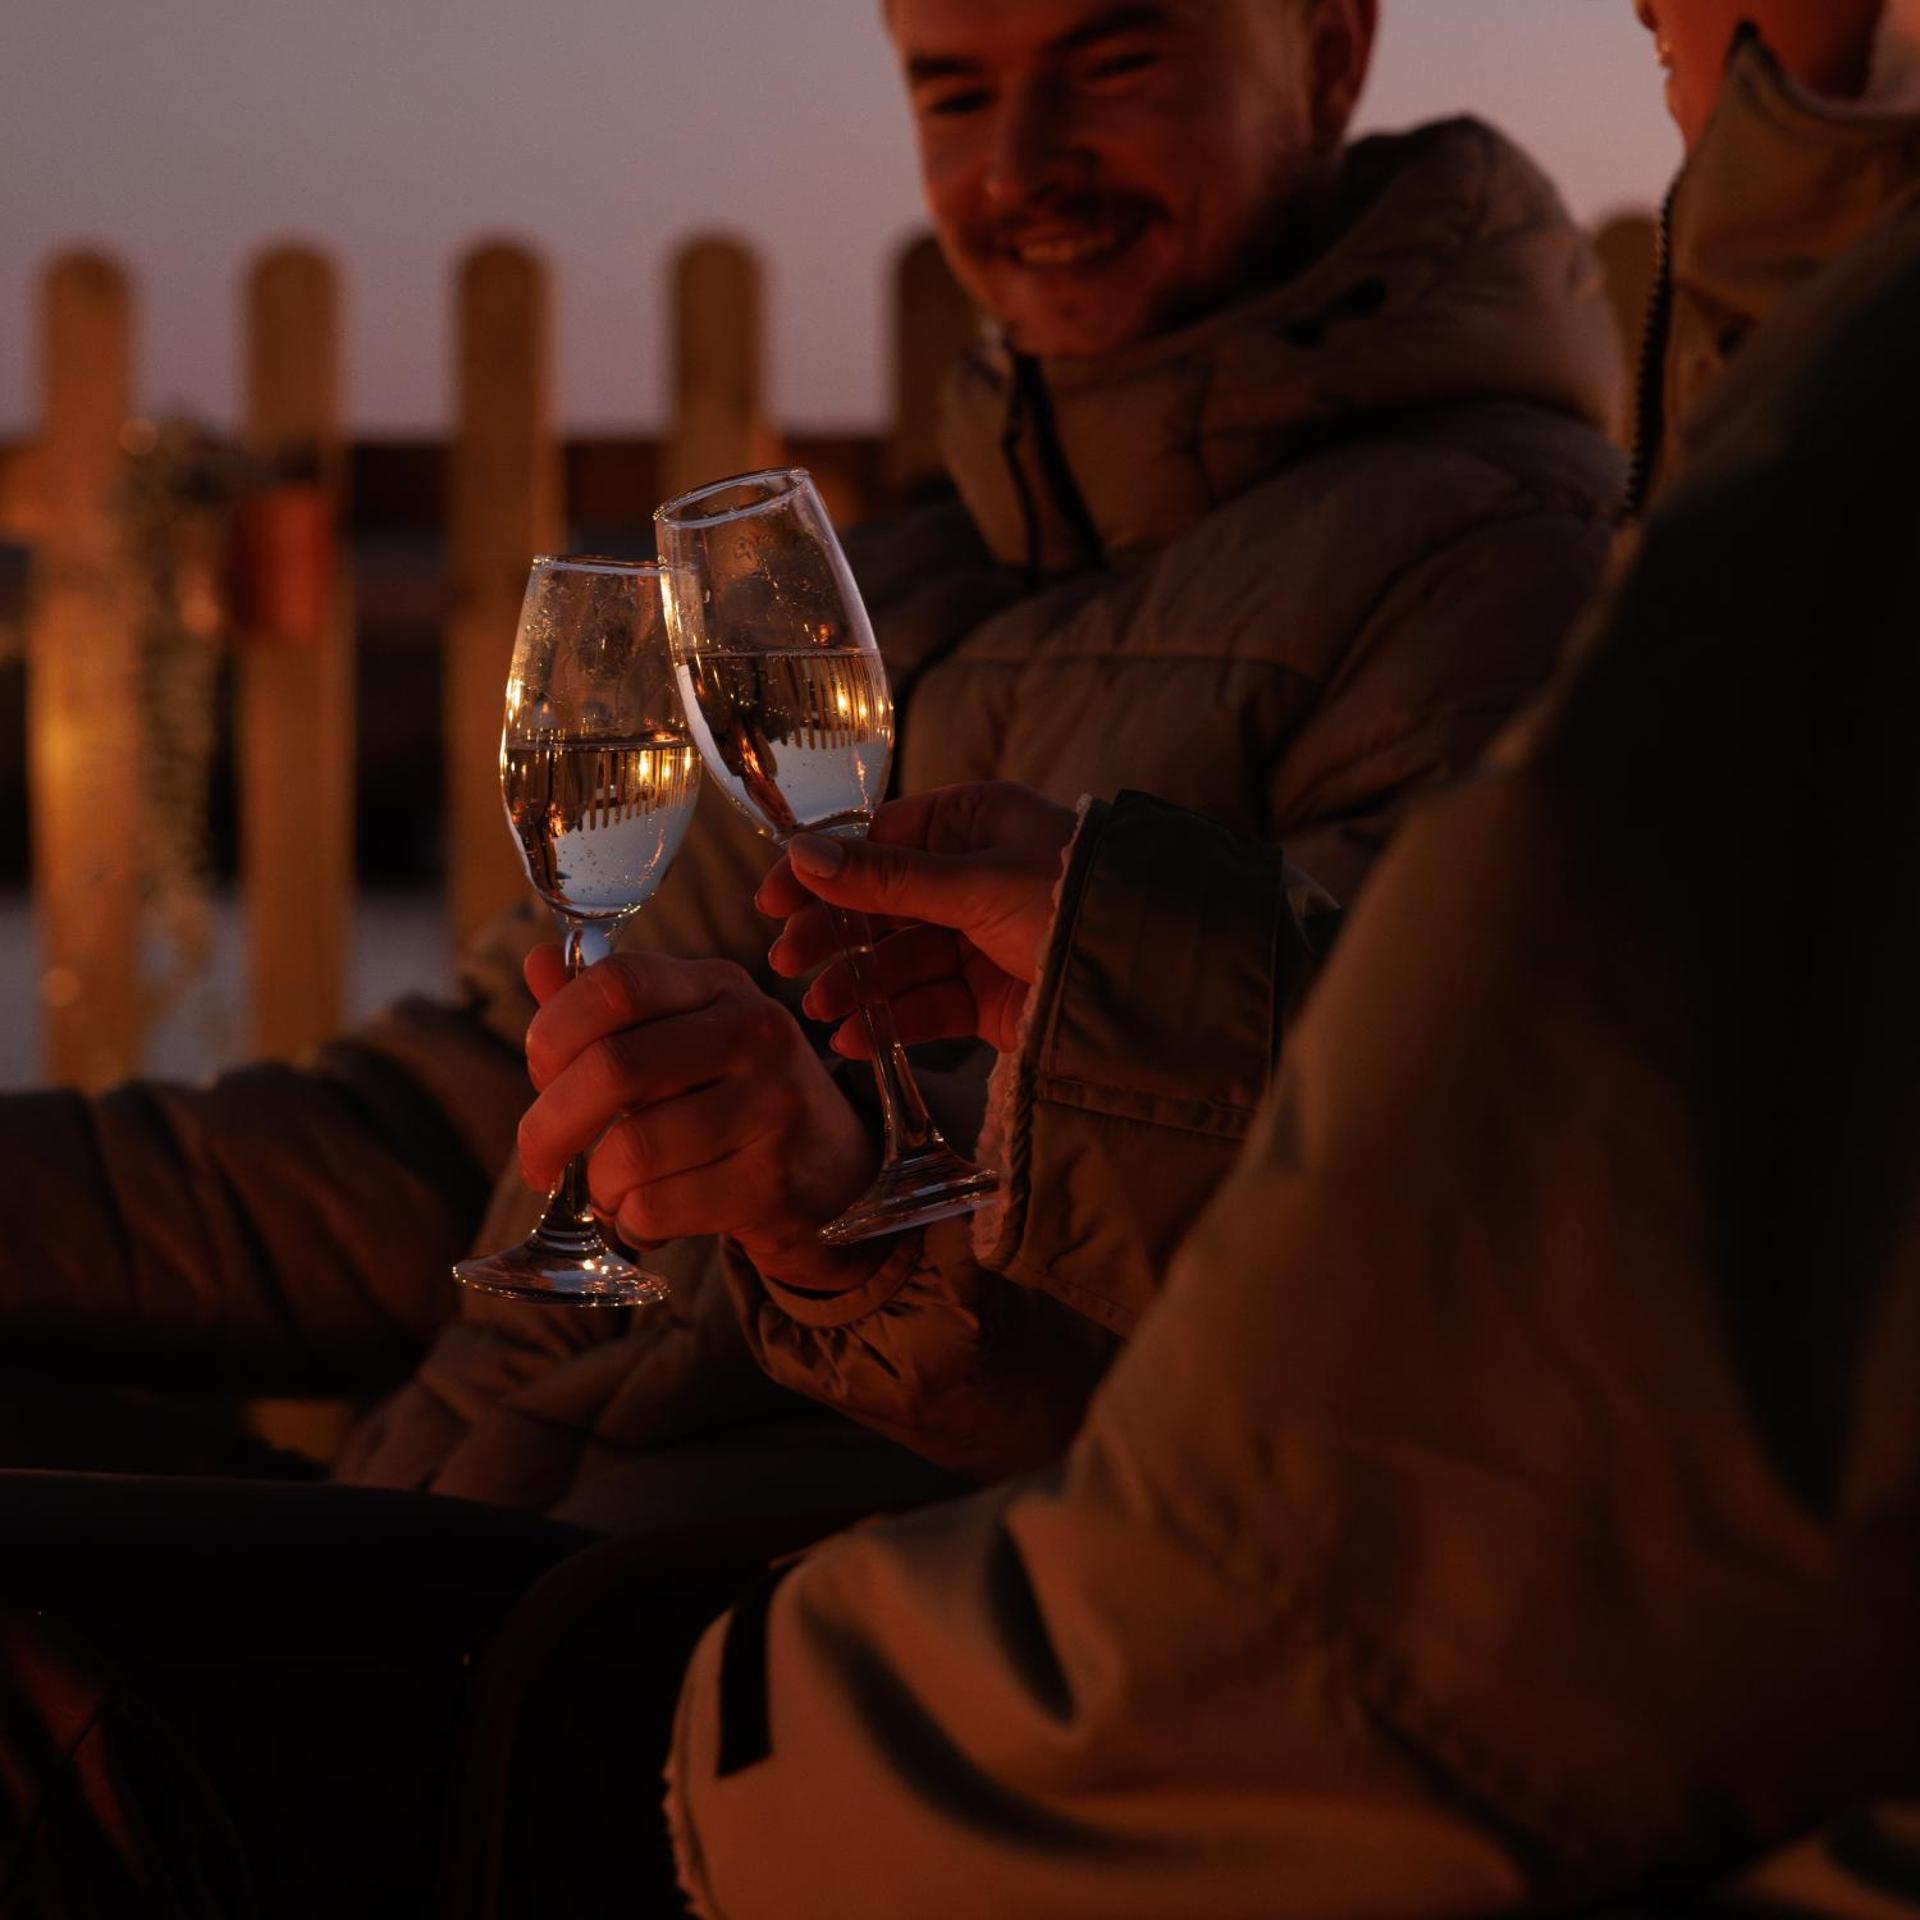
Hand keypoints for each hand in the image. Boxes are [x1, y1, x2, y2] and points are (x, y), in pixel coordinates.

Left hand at [518, 947, 885, 1290]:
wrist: (835, 1173)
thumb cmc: (734, 1101)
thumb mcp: (681, 1040)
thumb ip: (607, 1012)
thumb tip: (537, 962)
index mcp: (720, 986)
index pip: (617, 983)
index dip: (554, 1030)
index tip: (540, 1076)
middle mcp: (756, 1031)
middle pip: (614, 1066)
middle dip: (549, 1126)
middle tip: (537, 1162)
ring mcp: (773, 1105)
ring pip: (632, 1148)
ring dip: (599, 1186)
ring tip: (610, 1193)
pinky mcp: (774, 1179)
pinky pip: (660, 1207)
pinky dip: (633, 1223)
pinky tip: (649, 1218)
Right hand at [757, 781, 1075, 1056]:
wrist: (1153, 979)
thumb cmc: (1075, 901)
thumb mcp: (977, 882)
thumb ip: (889, 878)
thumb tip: (803, 855)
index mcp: (972, 823)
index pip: (876, 842)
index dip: (821, 873)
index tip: (771, 903)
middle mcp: (971, 875)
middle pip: (879, 905)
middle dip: (833, 935)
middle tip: (788, 964)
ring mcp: (978, 938)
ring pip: (898, 959)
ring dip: (857, 984)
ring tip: (823, 1009)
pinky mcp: (988, 995)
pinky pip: (926, 1004)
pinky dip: (891, 1020)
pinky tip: (856, 1038)